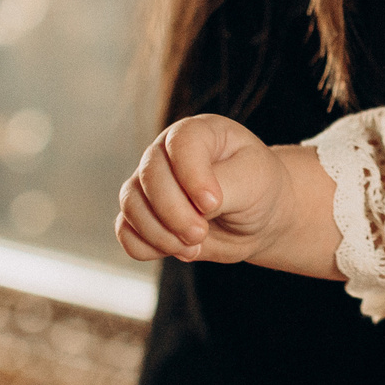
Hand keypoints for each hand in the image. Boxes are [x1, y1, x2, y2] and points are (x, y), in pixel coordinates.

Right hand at [117, 114, 292, 264]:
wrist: (257, 217)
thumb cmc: (258, 188)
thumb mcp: (254, 181)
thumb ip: (224, 186)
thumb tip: (196, 207)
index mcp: (196, 133)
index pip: (180, 143)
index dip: (191, 175)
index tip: (213, 203)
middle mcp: (166, 154)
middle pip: (149, 176)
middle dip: (174, 213)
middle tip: (200, 234)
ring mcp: (150, 185)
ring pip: (132, 205)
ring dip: (161, 234)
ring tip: (194, 245)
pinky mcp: (144, 216)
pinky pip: (126, 232)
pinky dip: (147, 247)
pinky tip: (178, 250)